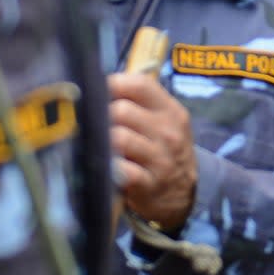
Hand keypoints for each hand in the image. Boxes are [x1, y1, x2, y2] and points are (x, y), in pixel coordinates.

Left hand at [109, 71, 196, 231]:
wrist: (183, 191)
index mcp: (170, 110)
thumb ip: (138, 102)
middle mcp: (168, 131)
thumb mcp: (163, 121)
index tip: (97, 92)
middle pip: (122, 110)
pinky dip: (108, 167)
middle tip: (90, 123)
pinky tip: (103, 165)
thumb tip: (96, 83)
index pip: (140, 84)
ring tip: (95, 144)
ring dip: (101, 141)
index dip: (112, 84)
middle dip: (101, 115)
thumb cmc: (163, 148)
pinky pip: (121, 170)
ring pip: (118, 138)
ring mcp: (160, 158)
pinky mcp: (148, 184)